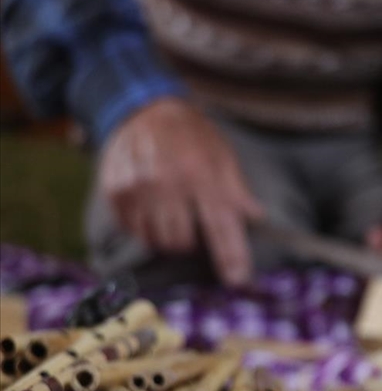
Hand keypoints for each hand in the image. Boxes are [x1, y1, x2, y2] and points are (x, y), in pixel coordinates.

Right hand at [98, 98, 262, 285]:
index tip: (238, 281)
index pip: (221, 225)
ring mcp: (139, 188)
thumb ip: (237, 189)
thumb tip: (256, 218)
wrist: (146, 109)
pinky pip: (133, 229)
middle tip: (194, 222)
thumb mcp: (223, 155)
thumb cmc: (193, 136)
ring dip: (168, 236)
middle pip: (182, 242)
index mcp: (203, 174)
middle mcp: (169, 183)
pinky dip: (145, 225)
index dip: (231, 256)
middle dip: (193, 242)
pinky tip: (151, 204)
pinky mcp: (116, 191)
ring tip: (173, 212)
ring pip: (156, 240)